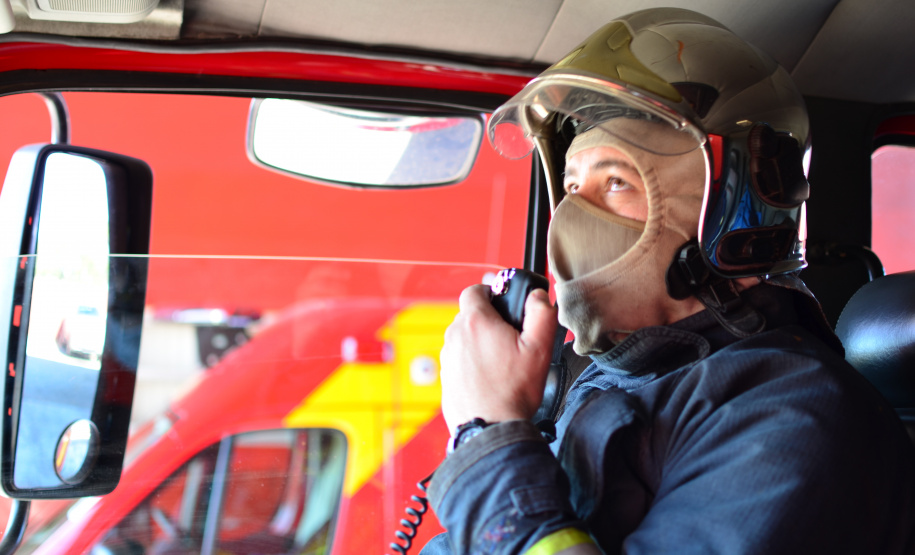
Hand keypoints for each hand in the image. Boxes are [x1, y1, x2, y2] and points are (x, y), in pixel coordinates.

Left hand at [439, 283, 557, 430]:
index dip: (490, 292)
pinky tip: (490, 378)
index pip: (474, 290)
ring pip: (464, 337)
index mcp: (476, 322)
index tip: (503, 304)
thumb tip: (538, 296)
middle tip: (511, 338)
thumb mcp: (540, 349)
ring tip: (502, 362)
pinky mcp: (446, 376)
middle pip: (470, 315)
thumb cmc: (514, 391)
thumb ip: (542, 314)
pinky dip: (473, 362)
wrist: (490, 428)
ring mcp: (447, 357)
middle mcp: (455, 336)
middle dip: (489, 320)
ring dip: (480, 342)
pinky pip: (460, 358)